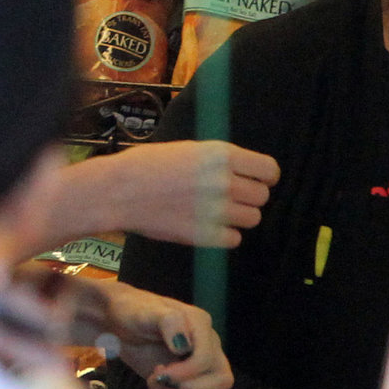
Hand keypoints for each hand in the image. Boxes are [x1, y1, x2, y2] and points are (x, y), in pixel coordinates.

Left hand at [69, 279, 231, 388]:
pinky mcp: (185, 380)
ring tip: (156, 379)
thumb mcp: (147, 311)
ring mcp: (198, 366)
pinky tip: (153, 381)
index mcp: (201, 325)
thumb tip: (184, 346)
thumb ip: (169, 322)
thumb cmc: (133, 311)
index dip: (188, 371)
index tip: (160, 369)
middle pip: (223, 381)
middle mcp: (207, 346)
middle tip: (163, 378)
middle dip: (192, 388)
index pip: (208, 359)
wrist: (118, 323)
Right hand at [105, 140, 279, 247]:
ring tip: (216, 211)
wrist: (119, 191)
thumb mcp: (189, 149)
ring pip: (252, 219)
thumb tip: (244, 171)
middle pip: (262, 197)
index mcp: (223, 155)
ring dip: (238, 216)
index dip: (265, 176)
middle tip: (229, 197)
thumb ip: (220, 160)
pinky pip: (234, 239)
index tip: (256, 180)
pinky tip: (206, 225)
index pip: (269, 170)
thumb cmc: (148, 164)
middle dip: (249, 197)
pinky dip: (224, 235)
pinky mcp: (205, 236)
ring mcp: (216, 211)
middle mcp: (225, 182)